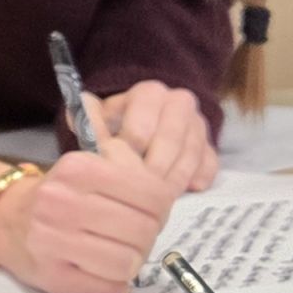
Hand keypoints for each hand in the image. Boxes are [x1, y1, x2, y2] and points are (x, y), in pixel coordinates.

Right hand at [0, 146, 181, 292]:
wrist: (3, 218)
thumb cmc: (58, 194)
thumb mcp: (89, 166)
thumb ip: (128, 175)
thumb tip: (165, 207)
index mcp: (78, 169)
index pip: (152, 195)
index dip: (162, 210)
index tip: (152, 214)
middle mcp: (62, 203)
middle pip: (143, 231)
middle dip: (147, 238)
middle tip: (135, 238)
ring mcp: (53, 242)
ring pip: (127, 263)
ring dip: (131, 264)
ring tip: (119, 256)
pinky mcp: (51, 276)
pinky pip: (107, 291)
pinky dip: (117, 288)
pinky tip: (106, 275)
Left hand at [92, 80, 219, 191]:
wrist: (147, 125)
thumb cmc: (119, 125)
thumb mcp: (102, 121)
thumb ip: (90, 119)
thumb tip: (82, 107)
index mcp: (149, 93)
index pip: (140, 128)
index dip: (126, 154)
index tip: (115, 169)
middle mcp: (179, 102)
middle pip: (170, 142)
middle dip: (151, 170)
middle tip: (136, 192)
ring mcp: (198, 124)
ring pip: (190, 154)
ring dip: (172, 178)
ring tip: (154, 199)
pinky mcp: (210, 145)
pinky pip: (209, 165)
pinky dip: (197, 179)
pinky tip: (184, 191)